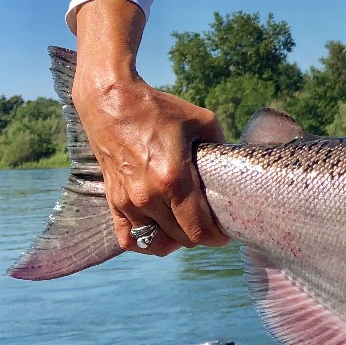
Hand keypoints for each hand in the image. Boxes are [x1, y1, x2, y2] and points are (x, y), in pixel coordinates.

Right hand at [72, 0, 229, 256]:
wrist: (111, 101)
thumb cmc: (158, 108)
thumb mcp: (202, 121)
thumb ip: (221, 145)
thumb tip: (234, 165)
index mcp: (173, 179)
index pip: (199, 229)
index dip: (217, 236)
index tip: (227, 230)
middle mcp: (148, 196)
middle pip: (183, 239)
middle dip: (202, 236)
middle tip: (212, 224)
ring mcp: (127, 201)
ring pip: (157, 243)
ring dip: (177, 240)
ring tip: (188, 227)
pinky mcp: (113, 200)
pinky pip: (128, 239)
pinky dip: (146, 242)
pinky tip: (161, 232)